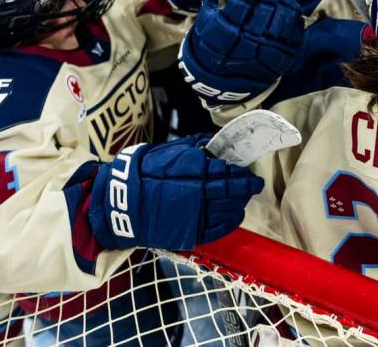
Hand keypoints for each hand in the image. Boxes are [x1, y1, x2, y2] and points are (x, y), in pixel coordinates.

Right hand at [89, 136, 263, 250]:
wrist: (122, 204)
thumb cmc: (143, 174)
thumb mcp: (167, 152)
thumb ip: (192, 148)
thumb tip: (212, 144)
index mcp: (192, 172)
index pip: (227, 172)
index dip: (240, 172)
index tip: (247, 170)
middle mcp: (197, 194)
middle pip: (232, 191)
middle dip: (247, 186)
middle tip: (255, 183)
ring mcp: (194, 216)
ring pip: (229, 209)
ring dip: (240, 202)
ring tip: (245, 196)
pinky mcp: (190, 234)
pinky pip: (219, 229)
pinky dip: (231, 220)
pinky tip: (236, 214)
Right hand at [179, 0, 302, 105]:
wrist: (221, 78)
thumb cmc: (212, 39)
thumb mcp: (208, 14)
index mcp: (226, 30)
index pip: (246, 0)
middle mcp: (248, 42)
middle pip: (268, 5)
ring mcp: (268, 51)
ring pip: (284, 15)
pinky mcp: (283, 57)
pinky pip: (293, 29)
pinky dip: (290, 14)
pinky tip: (283, 6)